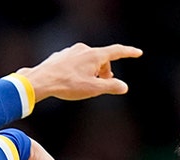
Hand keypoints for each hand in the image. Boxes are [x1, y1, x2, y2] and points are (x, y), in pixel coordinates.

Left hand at [17, 43, 141, 101]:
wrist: (41, 81)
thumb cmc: (67, 85)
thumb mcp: (93, 89)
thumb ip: (111, 87)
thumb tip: (124, 87)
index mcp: (94, 55)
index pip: (116, 51)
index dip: (129, 52)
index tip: (138, 53)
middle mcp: (83, 50)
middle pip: (101, 59)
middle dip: (105, 71)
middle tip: (102, 85)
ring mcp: (71, 52)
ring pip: (88, 61)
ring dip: (91, 72)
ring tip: (84, 86)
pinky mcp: (61, 56)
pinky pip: (75, 63)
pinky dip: (79, 71)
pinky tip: (71, 83)